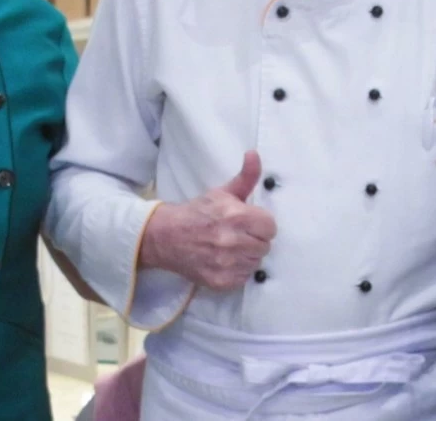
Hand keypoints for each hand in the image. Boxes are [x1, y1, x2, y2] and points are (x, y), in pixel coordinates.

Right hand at [140, 151, 275, 290]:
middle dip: (253, 240)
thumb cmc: (197, 212)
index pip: (270, 227)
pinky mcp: (221, 280)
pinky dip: (236, 271)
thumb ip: (245, 177)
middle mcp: (233, 240)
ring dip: (246, 256)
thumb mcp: (221, 192)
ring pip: (255, 262)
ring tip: (229, 248)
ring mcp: (226, 263)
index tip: (247, 224)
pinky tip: (223, 261)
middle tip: (236, 235)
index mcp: (236, 215)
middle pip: (264, 246)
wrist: (165, 236)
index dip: (259, 225)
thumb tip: (254, 154)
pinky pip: (243, 278)